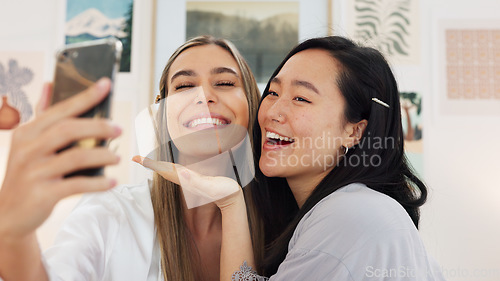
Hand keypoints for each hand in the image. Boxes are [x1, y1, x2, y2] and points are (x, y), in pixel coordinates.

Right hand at [0, 78, 120, 241]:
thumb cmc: (26, 172)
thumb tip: (49, 85)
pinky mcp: (42, 195)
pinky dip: (97, 184)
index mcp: (28, 132)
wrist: (7, 214)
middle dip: (97, 127)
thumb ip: (41, 114)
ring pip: (74, 157)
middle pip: (68, 130)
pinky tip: (112, 181)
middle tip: (119, 129)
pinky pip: (75, 186)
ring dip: (101, 155)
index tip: (106, 84)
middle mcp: (28, 149)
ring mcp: (34, 172)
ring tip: (117, 157)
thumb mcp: (28, 142)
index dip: (85, 97)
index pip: (61, 110)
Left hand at [132, 156, 242, 209]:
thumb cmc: (224, 192)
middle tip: (136, 158)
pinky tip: (167, 167)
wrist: (232, 199)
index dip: (151, 164)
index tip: (137, 159)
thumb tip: (181, 173)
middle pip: (163, 170)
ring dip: (157, 165)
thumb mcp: (212, 187)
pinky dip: (168, 167)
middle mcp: (185, 179)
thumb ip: (197, 182)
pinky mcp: (194, 180)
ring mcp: (189, 180)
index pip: (164, 170)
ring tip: (146, 160)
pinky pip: (177, 172)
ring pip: (169, 171)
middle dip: (150, 164)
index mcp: (186, 179)